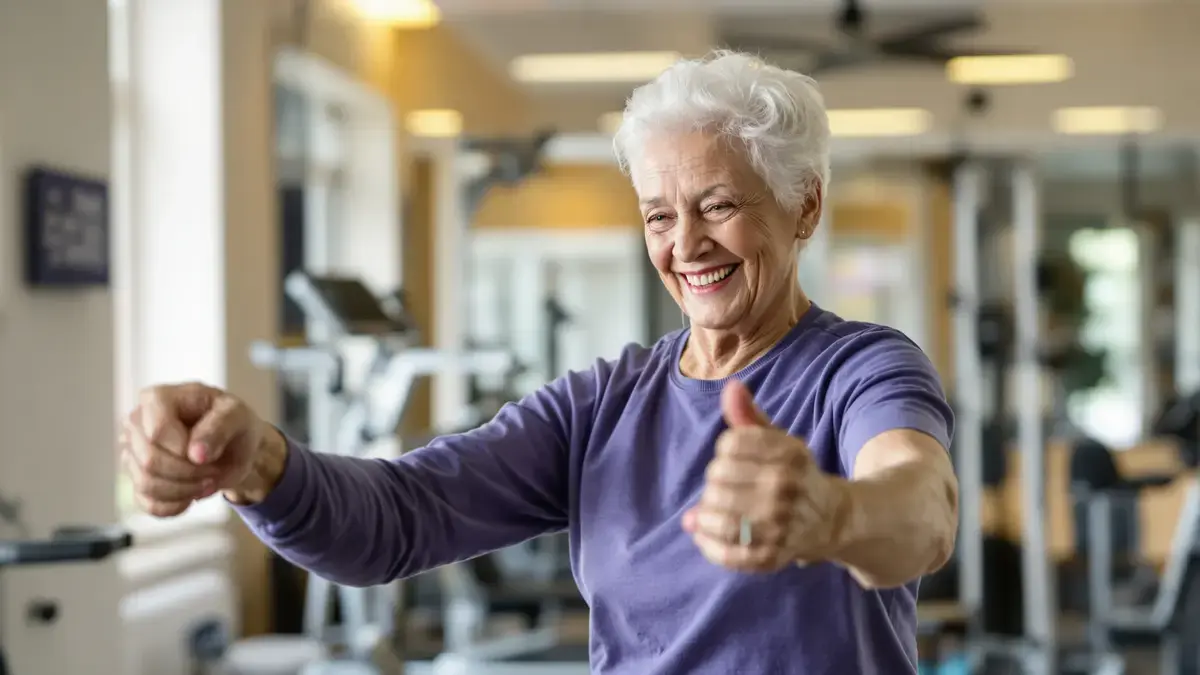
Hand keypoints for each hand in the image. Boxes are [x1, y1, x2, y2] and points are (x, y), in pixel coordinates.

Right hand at [119, 382, 282, 516]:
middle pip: (149, 461)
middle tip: (214, 472)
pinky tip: (191, 496)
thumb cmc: (232, 422)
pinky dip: (174, 506)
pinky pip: (147, 503)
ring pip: (146, 484)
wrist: (234, 446)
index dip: (183, 451)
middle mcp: (137, 423)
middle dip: (189, 474)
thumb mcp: (237, 415)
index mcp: (157, 398)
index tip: (209, 455)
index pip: (156, 432)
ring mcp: (134, 452)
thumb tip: (196, 454)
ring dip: (184, 491)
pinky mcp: (138, 478)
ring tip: (207, 482)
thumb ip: (219, 428)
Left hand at [682, 379, 850, 572]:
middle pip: (717, 478)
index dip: (724, 450)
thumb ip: (750, 416)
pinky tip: (705, 535)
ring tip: (709, 512)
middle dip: (714, 482)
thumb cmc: (793, 475)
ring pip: (717, 516)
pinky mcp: (771, 556)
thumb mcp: (778, 441)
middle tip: (725, 488)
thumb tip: (732, 387)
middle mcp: (786, 488)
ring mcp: (780, 524)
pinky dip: (707, 544)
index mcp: (789, 454)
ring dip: (705, 514)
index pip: (729, 444)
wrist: (830, 520)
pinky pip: (726, 552)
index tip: (733, 458)